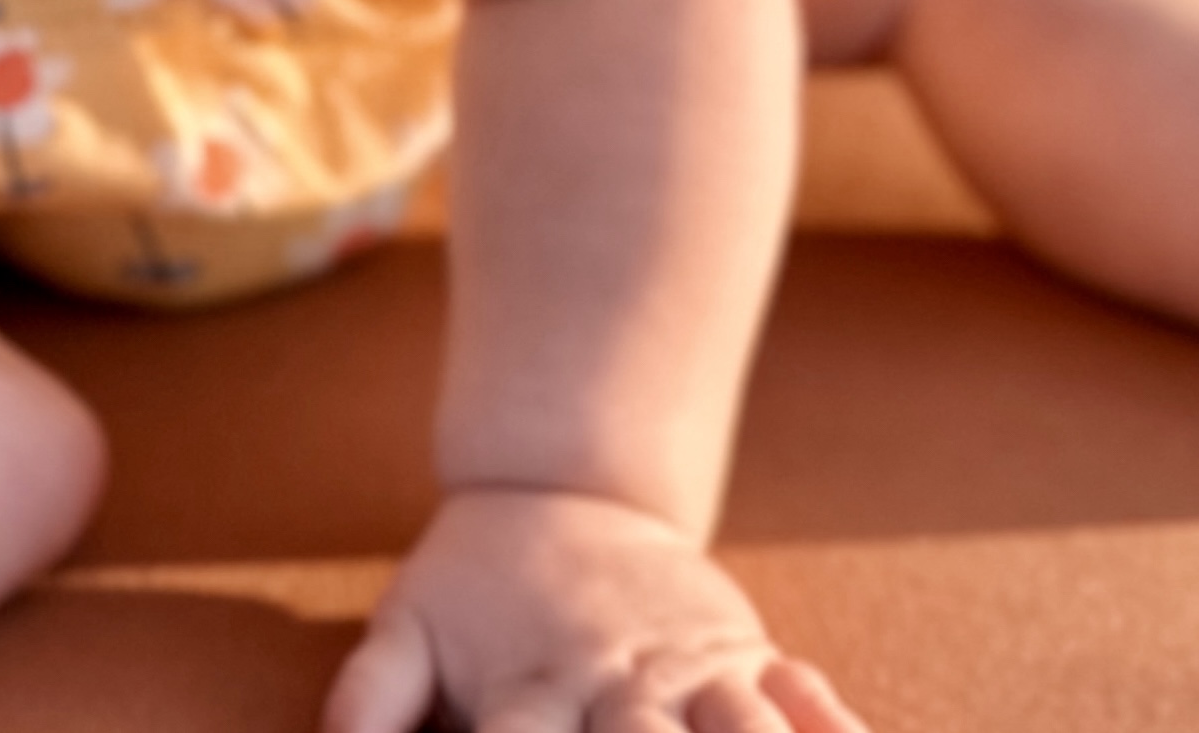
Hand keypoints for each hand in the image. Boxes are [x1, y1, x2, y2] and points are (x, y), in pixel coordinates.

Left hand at [323, 485, 871, 732]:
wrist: (560, 490)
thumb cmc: (470, 590)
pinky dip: (832, 729)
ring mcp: (685, 669)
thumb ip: (367, 698)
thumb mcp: (401, 632)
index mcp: (526, 691)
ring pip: (737, 730)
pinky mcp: (744, 656)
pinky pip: (806, 704)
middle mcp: (611, 685)